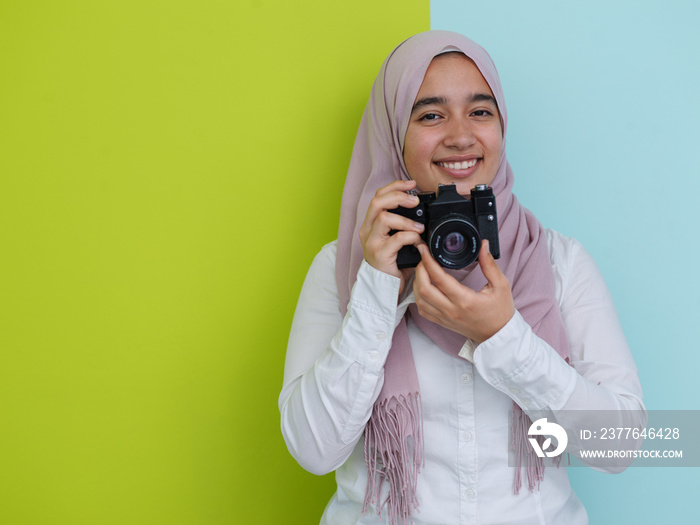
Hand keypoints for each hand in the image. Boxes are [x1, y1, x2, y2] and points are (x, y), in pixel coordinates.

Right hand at [358, 179, 424, 295]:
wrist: (384, 288)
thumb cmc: (393, 262)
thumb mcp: (394, 238)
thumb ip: (401, 223)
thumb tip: (419, 207)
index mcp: (370, 223)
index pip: (378, 196)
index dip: (395, 186)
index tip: (412, 184)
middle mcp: (367, 230)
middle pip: (377, 202)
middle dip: (398, 196)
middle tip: (414, 201)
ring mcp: (371, 242)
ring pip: (384, 218)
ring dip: (406, 220)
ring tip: (419, 227)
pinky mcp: (379, 254)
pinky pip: (396, 239)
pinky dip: (410, 236)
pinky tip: (417, 242)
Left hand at [413, 240, 514, 343]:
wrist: (498, 334)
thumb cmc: (501, 311)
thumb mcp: (501, 285)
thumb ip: (490, 264)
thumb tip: (483, 245)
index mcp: (465, 300)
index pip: (440, 279)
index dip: (429, 262)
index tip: (425, 250)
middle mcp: (452, 310)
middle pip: (423, 289)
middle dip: (419, 270)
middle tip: (423, 258)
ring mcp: (445, 318)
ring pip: (420, 300)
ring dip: (417, 283)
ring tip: (422, 270)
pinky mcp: (442, 322)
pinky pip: (422, 310)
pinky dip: (418, 297)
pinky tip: (423, 287)